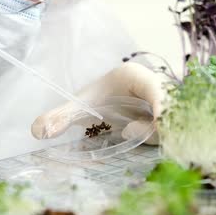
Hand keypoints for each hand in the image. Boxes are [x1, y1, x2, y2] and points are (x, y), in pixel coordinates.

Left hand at [31, 62, 165, 144]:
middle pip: (170, 110)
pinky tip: (142, 137)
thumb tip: (38, 130)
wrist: (115, 95)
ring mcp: (169, 102)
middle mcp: (159, 86)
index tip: (154, 124)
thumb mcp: (80, 105)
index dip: (161, 108)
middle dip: (155, 127)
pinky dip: (162, 138)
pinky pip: (177, 130)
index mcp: (138, 77)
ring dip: (155, 134)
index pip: (158, 91)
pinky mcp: (174, 116)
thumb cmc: (101, 96)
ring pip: (175, 123)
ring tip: (128, 132)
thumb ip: (61, 116)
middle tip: (130, 133)